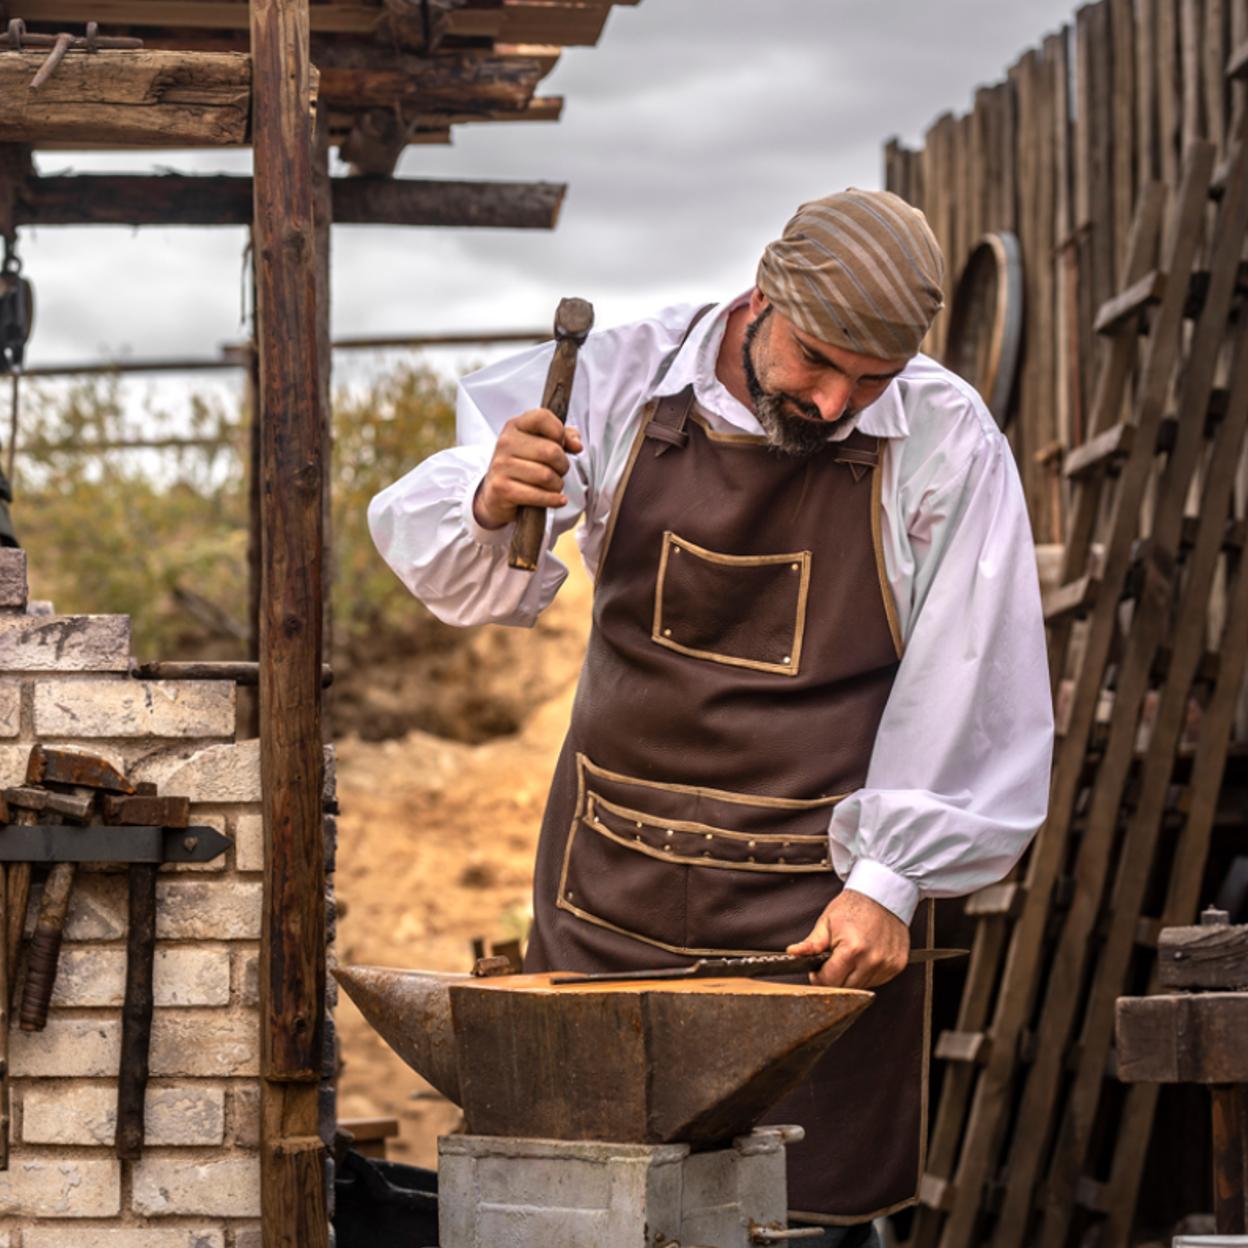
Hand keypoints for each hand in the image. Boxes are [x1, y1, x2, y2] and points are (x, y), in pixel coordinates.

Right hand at [472, 408, 583, 529]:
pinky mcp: (502, 489)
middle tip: (559, 471)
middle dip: (563, 465)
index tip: (562, 444)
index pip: (542, 417)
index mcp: (515, 426)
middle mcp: (505, 443)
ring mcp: (501, 466)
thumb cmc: (522, 467)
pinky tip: (558, 500)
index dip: (559, 432)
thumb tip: (577, 445)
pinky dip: (553, 499)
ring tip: (553, 485)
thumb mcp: (538, 446)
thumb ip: (562, 438)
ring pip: (546, 475)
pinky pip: (538, 495)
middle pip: (551, 451)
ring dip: (557, 485)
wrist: (495, 495)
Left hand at [786, 890, 909, 989]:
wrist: (882, 893)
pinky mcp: (897, 965)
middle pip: (846, 988)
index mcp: (852, 950)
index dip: (819, 978)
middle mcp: (872, 960)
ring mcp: (887, 964)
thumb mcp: (826, 922)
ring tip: (851, 955)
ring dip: (852, 977)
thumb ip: (811, 944)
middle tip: (833, 960)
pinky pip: (877, 980)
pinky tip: (865, 956)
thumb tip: (793, 953)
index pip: (830, 982)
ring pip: (862, 986)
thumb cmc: (854, 906)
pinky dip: (868, 973)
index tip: (818, 970)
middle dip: (835, 978)